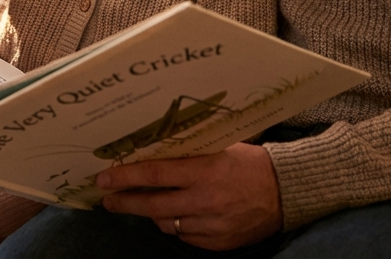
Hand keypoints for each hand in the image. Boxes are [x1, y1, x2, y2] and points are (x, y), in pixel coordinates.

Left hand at [96, 142, 281, 250]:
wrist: (287, 190)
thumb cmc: (250, 162)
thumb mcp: (219, 148)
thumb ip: (188, 154)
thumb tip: (149, 152)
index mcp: (205, 171)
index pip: (154, 174)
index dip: (125, 177)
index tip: (103, 179)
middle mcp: (205, 200)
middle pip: (152, 205)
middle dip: (124, 202)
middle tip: (107, 199)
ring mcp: (212, 225)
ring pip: (166, 223)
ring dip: (151, 214)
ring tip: (143, 205)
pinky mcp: (219, 243)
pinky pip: (186, 237)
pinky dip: (178, 226)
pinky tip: (177, 215)